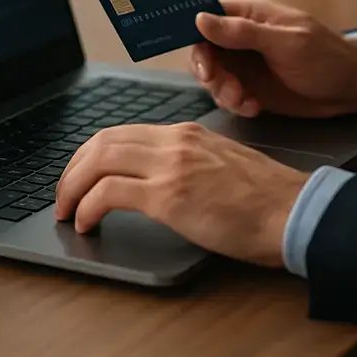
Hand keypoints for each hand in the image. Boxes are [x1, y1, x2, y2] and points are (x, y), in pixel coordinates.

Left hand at [53, 122, 307, 267]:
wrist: (292, 210)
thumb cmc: (268, 199)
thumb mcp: (225, 165)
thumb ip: (194, 163)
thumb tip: (165, 183)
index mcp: (188, 133)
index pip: (124, 132)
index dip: (92, 154)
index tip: (82, 176)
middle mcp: (175, 141)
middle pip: (103, 141)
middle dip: (73, 169)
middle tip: (64, 195)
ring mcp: (170, 165)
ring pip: (99, 161)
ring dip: (73, 187)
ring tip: (67, 211)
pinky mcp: (168, 195)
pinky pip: (109, 194)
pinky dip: (88, 207)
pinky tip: (87, 223)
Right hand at [191, 0, 356, 118]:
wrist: (353, 89)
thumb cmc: (326, 56)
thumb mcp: (286, 42)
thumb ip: (244, 33)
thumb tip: (201, 19)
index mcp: (251, 15)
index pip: (209, 15)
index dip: (195, 32)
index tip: (198, 55)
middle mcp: (244, 38)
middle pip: (205, 50)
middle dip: (208, 70)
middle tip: (217, 83)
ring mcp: (247, 64)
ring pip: (214, 76)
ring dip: (222, 90)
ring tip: (243, 100)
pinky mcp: (253, 88)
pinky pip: (229, 96)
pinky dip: (235, 104)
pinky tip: (254, 108)